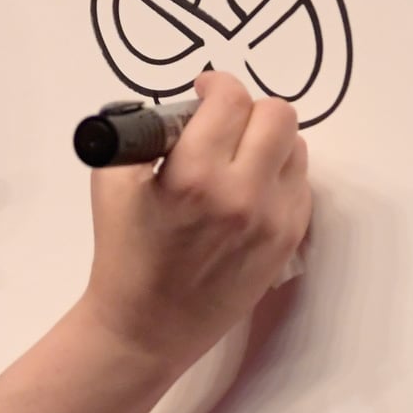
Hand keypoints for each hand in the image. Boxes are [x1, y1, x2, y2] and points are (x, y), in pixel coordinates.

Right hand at [79, 72, 311, 372]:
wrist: (147, 327)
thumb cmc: (123, 253)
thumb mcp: (112, 181)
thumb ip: (146, 132)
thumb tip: (180, 107)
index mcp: (194, 178)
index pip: (232, 100)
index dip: (217, 85)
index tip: (204, 91)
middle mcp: (242, 196)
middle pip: (278, 116)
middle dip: (248, 109)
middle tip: (223, 123)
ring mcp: (273, 221)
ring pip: (297, 147)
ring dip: (268, 140)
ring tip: (237, 157)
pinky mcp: (288, 241)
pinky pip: (301, 183)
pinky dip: (278, 174)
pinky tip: (248, 188)